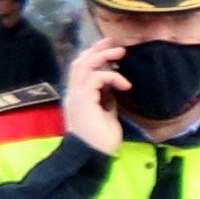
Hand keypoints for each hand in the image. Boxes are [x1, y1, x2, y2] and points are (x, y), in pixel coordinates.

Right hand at [55, 33, 124, 155]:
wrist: (92, 156)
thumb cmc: (101, 139)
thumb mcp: (107, 114)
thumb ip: (107, 99)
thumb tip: (114, 87)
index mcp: (79, 96)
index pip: (81, 69)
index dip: (95, 56)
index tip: (112, 49)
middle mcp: (74, 93)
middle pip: (80, 62)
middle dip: (97, 49)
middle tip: (116, 43)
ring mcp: (76, 96)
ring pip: (83, 66)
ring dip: (103, 56)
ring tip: (121, 52)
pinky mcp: (83, 101)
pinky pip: (95, 78)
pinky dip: (111, 76)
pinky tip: (125, 84)